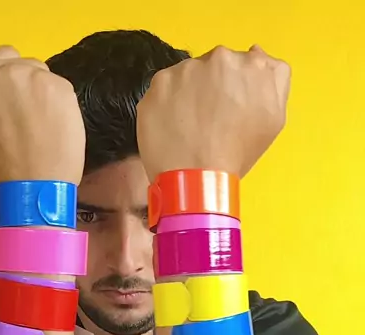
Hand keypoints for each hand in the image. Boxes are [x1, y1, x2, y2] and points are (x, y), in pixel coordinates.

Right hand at [0, 40, 85, 184]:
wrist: (30, 183)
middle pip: (6, 56)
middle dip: (13, 79)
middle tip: (17, 114)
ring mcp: (21, 73)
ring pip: (32, 67)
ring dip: (35, 87)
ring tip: (34, 120)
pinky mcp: (51, 82)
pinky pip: (54, 82)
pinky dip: (55, 100)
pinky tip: (51, 122)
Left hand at [137, 45, 290, 180]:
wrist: (197, 179)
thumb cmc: (237, 154)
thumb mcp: (275, 118)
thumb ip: (273, 79)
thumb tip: (256, 55)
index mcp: (253, 65)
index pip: (244, 64)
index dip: (236, 87)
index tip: (230, 107)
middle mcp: (221, 57)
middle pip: (214, 66)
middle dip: (212, 87)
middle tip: (209, 120)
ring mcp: (187, 68)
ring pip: (188, 75)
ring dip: (188, 93)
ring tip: (190, 126)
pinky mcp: (160, 82)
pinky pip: (164, 88)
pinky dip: (166, 104)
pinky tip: (172, 126)